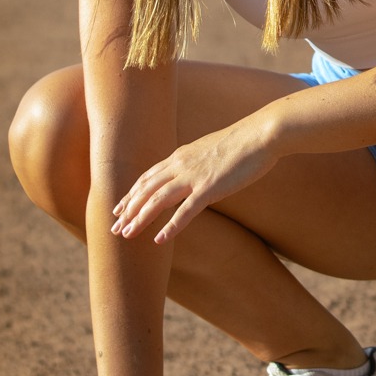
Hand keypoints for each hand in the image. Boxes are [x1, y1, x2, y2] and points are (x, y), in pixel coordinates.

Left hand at [111, 112, 279, 244]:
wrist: (260, 134)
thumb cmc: (242, 142)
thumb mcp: (210, 150)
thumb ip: (197, 161)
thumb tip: (193, 170)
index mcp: (180, 156)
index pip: (148, 177)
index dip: (132, 194)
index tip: (119, 208)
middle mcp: (181, 165)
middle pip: (146, 190)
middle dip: (128, 210)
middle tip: (114, 229)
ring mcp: (194, 177)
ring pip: (158, 200)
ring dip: (140, 219)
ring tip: (127, 235)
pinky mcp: (210, 188)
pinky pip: (186, 211)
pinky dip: (171, 227)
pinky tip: (159, 240)